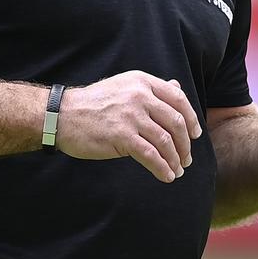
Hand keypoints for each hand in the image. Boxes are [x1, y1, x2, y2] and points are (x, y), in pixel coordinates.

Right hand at [56, 71, 202, 182]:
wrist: (62, 115)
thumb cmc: (93, 104)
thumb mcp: (124, 87)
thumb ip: (151, 89)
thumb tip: (177, 87)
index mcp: (142, 82)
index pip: (178, 99)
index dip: (192, 118)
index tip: (195, 134)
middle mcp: (139, 95)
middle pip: (176, 122)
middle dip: (186, 144)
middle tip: (187, 158)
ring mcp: (131, 116)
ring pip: (166, 141)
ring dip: (175, 159)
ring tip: (177, 170)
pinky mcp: (122, 136)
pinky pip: (151, 155)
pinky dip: (162, 168)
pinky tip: (166, 176)